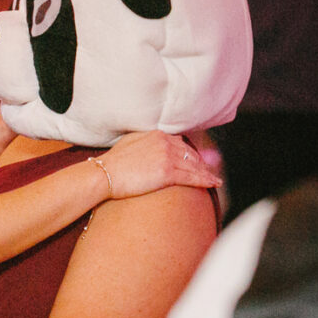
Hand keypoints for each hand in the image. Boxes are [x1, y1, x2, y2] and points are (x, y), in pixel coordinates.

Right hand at [99, 132, 221, 199]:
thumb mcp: (129, 143)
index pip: (180, 143)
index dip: (189, 153)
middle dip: (200, 163)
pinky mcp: (167, 172)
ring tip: (214, 180)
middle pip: (190, 153)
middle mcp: (165, 142)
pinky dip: (205, 180)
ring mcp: (167, 157)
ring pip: (193, 165)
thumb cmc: (112, 163)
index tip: (195, 160)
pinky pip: (192, 177)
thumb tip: (150, 145)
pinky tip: (214, 183)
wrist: (104, 173)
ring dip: (206, 173)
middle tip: (207, 172)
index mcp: (156, 134)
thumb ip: (144, 141)